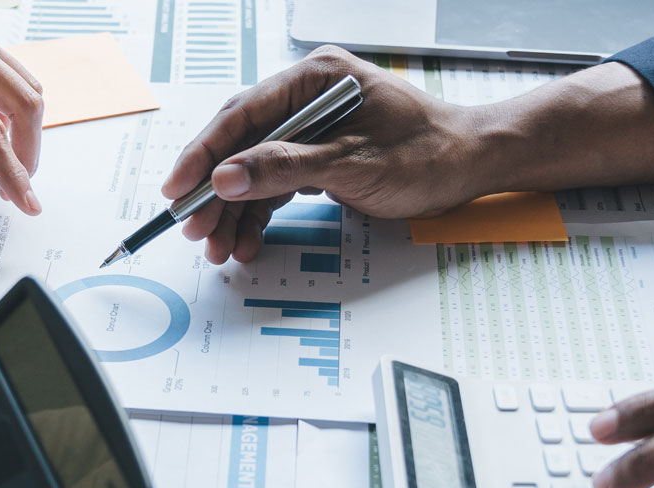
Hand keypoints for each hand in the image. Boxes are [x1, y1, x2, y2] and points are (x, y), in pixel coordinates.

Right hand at [164, 45, 653, 263]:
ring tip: (218, 246)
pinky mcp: (319, 151)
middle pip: (241, 142)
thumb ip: (286, 168)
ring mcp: (312, 123)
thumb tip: (228, 176)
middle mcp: (308, 94)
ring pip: (254, 167)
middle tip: (193, 227)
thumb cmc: (430, 154)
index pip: (241, 114)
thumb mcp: (355, 165)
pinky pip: (276, 180)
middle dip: (214, 189)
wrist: (476, 165)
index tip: (177, 187)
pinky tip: (247, 239)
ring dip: (234, 208)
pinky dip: (260, 211)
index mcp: (314, 77)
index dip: (203, 153)